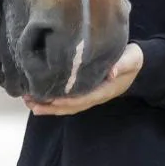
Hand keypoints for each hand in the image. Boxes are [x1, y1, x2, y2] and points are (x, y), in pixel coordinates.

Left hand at [23, 42, 143, 115]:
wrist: (136, 64)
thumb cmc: (132, 59)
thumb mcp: (131, 59)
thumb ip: (123, 64)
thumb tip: (112, 71)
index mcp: (104, 90)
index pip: (84, 99)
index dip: (68, 100)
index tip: (51, 98)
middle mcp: (95, 96)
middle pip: (71, 106)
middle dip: (51, 106)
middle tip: (31, 103)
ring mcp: (89, 95)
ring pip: (66, 106)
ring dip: (48, 105)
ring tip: (28, 101)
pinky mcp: (84, 91)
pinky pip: (67, 99)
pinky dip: (52, 100)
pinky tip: (38, 97)